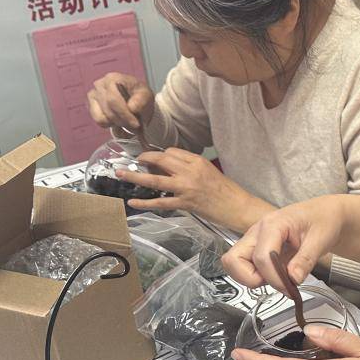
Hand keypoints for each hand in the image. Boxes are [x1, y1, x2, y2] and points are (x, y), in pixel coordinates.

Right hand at [87, 72, 154, 133]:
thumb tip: (131, 108)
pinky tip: (118, 120)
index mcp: (113, 78)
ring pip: (103, 117)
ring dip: (117, 123)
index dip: (124, 114)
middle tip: (134, 126)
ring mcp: (93, 95)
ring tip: (127, 121)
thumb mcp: (146, 96)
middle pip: (109, 110)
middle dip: (123, 121)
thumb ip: (141, 101)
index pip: (113, 100)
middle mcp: (100, 84)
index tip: (136, 124)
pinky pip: (98, 120)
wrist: (134, 99)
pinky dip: (109, 124)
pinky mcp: (91, 105)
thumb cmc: (139, 96)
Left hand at [123, 149, 257, 228]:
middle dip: (144, 159)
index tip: (154, 159)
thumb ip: (191, 168)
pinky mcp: (185, 203)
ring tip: (120, 174)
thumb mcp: (210, 172)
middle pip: (161, 160)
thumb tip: (171, 168)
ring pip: (155, 179)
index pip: (172, 152)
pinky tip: (133, 202)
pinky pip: (160, 202)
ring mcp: (186, 187)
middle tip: (134, 161)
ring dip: (135, 176)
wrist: (239, 207)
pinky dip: (145, 202)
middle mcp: (190, 171)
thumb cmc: (228, 191)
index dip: (160, 155)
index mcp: (197, 161)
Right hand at [223, 196, 345, 290]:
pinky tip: (278, 275)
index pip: (261, 257)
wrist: (325, 214)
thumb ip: (305, 260)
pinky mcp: (257, 248)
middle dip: (251, 279)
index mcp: (273, 224)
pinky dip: (258, 276)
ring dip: (253, 278)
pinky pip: (246, 266)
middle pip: (233, 260)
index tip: (290, 288)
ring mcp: (254, 240)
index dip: (273, 277)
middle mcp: (257, 231)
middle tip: (276, 282)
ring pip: (235, 264)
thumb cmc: (323, 220)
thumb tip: (293, 279)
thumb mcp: (321, 239)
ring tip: (279, 277)